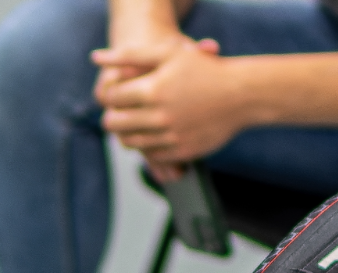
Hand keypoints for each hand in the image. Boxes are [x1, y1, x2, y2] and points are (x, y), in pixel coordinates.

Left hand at [93, 38, 248, 168]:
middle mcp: (160, 116)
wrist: (242, 95)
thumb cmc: (204, 69)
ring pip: (130, 142)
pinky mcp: (182, 152)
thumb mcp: (167, 53)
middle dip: (112, 116)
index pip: (112, 98)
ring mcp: (172, 137)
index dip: (111, 94)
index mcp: (153, 90)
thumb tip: (95, 57)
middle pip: (114, 124)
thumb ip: (129, 55)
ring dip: (127, 133)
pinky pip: (152, 155)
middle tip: (119, 111)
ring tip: (133, 121)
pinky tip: (153, 132)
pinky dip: (148, 146)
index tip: (117, 92)